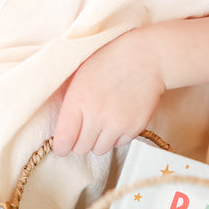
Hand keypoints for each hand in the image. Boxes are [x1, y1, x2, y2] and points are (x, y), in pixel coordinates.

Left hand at [53, 28, 165, 156]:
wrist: (147, 57)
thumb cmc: (110, 61)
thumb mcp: (80, 75)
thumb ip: (69, 103)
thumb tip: (61, 130)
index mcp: (78, 100)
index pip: (63, 141)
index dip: (61, 147)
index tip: (63, 145)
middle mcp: (97, 116)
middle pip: (80, 149)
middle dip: (80, 142)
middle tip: (85, 129)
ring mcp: (117, 124)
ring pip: (99, 150)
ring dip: (98, 141)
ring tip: (102, 122)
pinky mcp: (134, 129)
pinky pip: (118, 144)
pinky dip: (116, 137)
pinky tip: (118, 118)